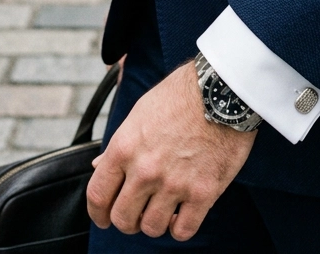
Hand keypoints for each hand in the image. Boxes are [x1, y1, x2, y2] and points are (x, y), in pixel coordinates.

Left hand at [87, 62, 255, 241]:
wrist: (221, 88)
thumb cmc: (180, 95)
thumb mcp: (140, 112)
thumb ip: (119, 144)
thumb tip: (98, 165)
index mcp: (124, 147)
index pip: (98, 195)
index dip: (98, 213)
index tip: (104, 217)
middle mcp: (145, 170)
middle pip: (122, 219)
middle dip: (127, 220)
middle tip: (138, 212)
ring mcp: (174, 183)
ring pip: (151, 228)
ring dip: (155, 222)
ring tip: (164, 208)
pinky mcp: (203, 192)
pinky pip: (183, 231)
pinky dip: (181, 227)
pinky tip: (184, 212)